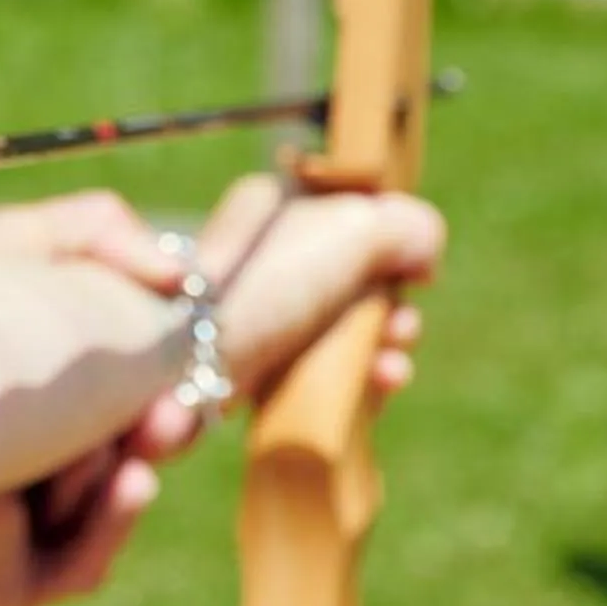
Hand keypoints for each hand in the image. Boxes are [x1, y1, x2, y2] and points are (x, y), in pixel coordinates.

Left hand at [0, 191, 184, 605]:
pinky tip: (124, 481)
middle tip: (180, 410)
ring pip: (106, 514)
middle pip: (128, 470)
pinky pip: (73, 569)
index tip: (195, 364)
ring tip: (135, 439)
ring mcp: (15, 538)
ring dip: (127, 469)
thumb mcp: (20, 245)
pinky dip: (104, 526)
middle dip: (165, 434)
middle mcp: (37, 477)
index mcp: (55, 415)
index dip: (170, 396)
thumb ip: (101, 235)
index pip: (132, 417)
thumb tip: (180, 278)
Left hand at [194, 175, 444, 404]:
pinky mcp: (239, 374)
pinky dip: (346, 385)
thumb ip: (404, 228)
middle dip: (388, 312)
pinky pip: (305, 377)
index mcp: (272, 213)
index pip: (342, 222)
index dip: (388, 252)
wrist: (181, 358)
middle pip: (343, 285)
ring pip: (329, 335)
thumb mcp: (351, 229)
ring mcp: (248, 318)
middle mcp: (258, 262)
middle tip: (402, 332)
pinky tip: (371, 392)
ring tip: (391, 369)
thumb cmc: (266, 285)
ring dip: (375, 352)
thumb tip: (425, 247)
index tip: (420, 278)